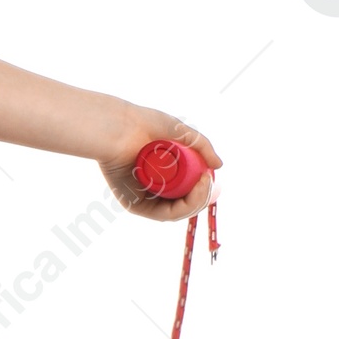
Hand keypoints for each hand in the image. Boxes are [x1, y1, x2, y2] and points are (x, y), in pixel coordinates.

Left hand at [98, 108, 222, 223]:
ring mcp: (144, 197)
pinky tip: (195, 189)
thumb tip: (218, 166)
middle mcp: (153, 188)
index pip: (187, 190)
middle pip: (185, 203)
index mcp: (163, 173)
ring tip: (203, 182)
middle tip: (207, 180)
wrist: (119, 126)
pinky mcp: (135, 205)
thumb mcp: (180, 132)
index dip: (203, 189)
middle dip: (203, 196)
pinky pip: (164, 214)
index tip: (210, 177)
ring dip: (198, 200)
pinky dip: (185, 206)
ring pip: (178, 211)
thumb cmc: (144, 124)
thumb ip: (202, 147)